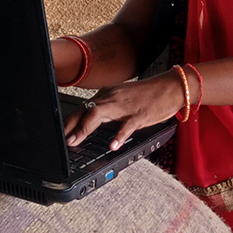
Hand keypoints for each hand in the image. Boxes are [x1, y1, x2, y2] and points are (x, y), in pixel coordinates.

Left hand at [63, 75, 183, 151]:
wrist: (171, 87)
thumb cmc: (149, 96)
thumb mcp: (124, 100)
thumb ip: (109, 110)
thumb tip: (92, 123)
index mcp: (108, 94)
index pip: (83, 107)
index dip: (70, 121)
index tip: (61, 134)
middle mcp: (113, 97)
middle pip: (86, 109)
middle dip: (72, 125)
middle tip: (63, 140)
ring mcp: (126, 105)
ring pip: (99, 113)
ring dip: (84, 128)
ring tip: (76, 141)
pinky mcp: (140, 114)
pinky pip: (127, 125)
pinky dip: (118, 135)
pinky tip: (113, 145)